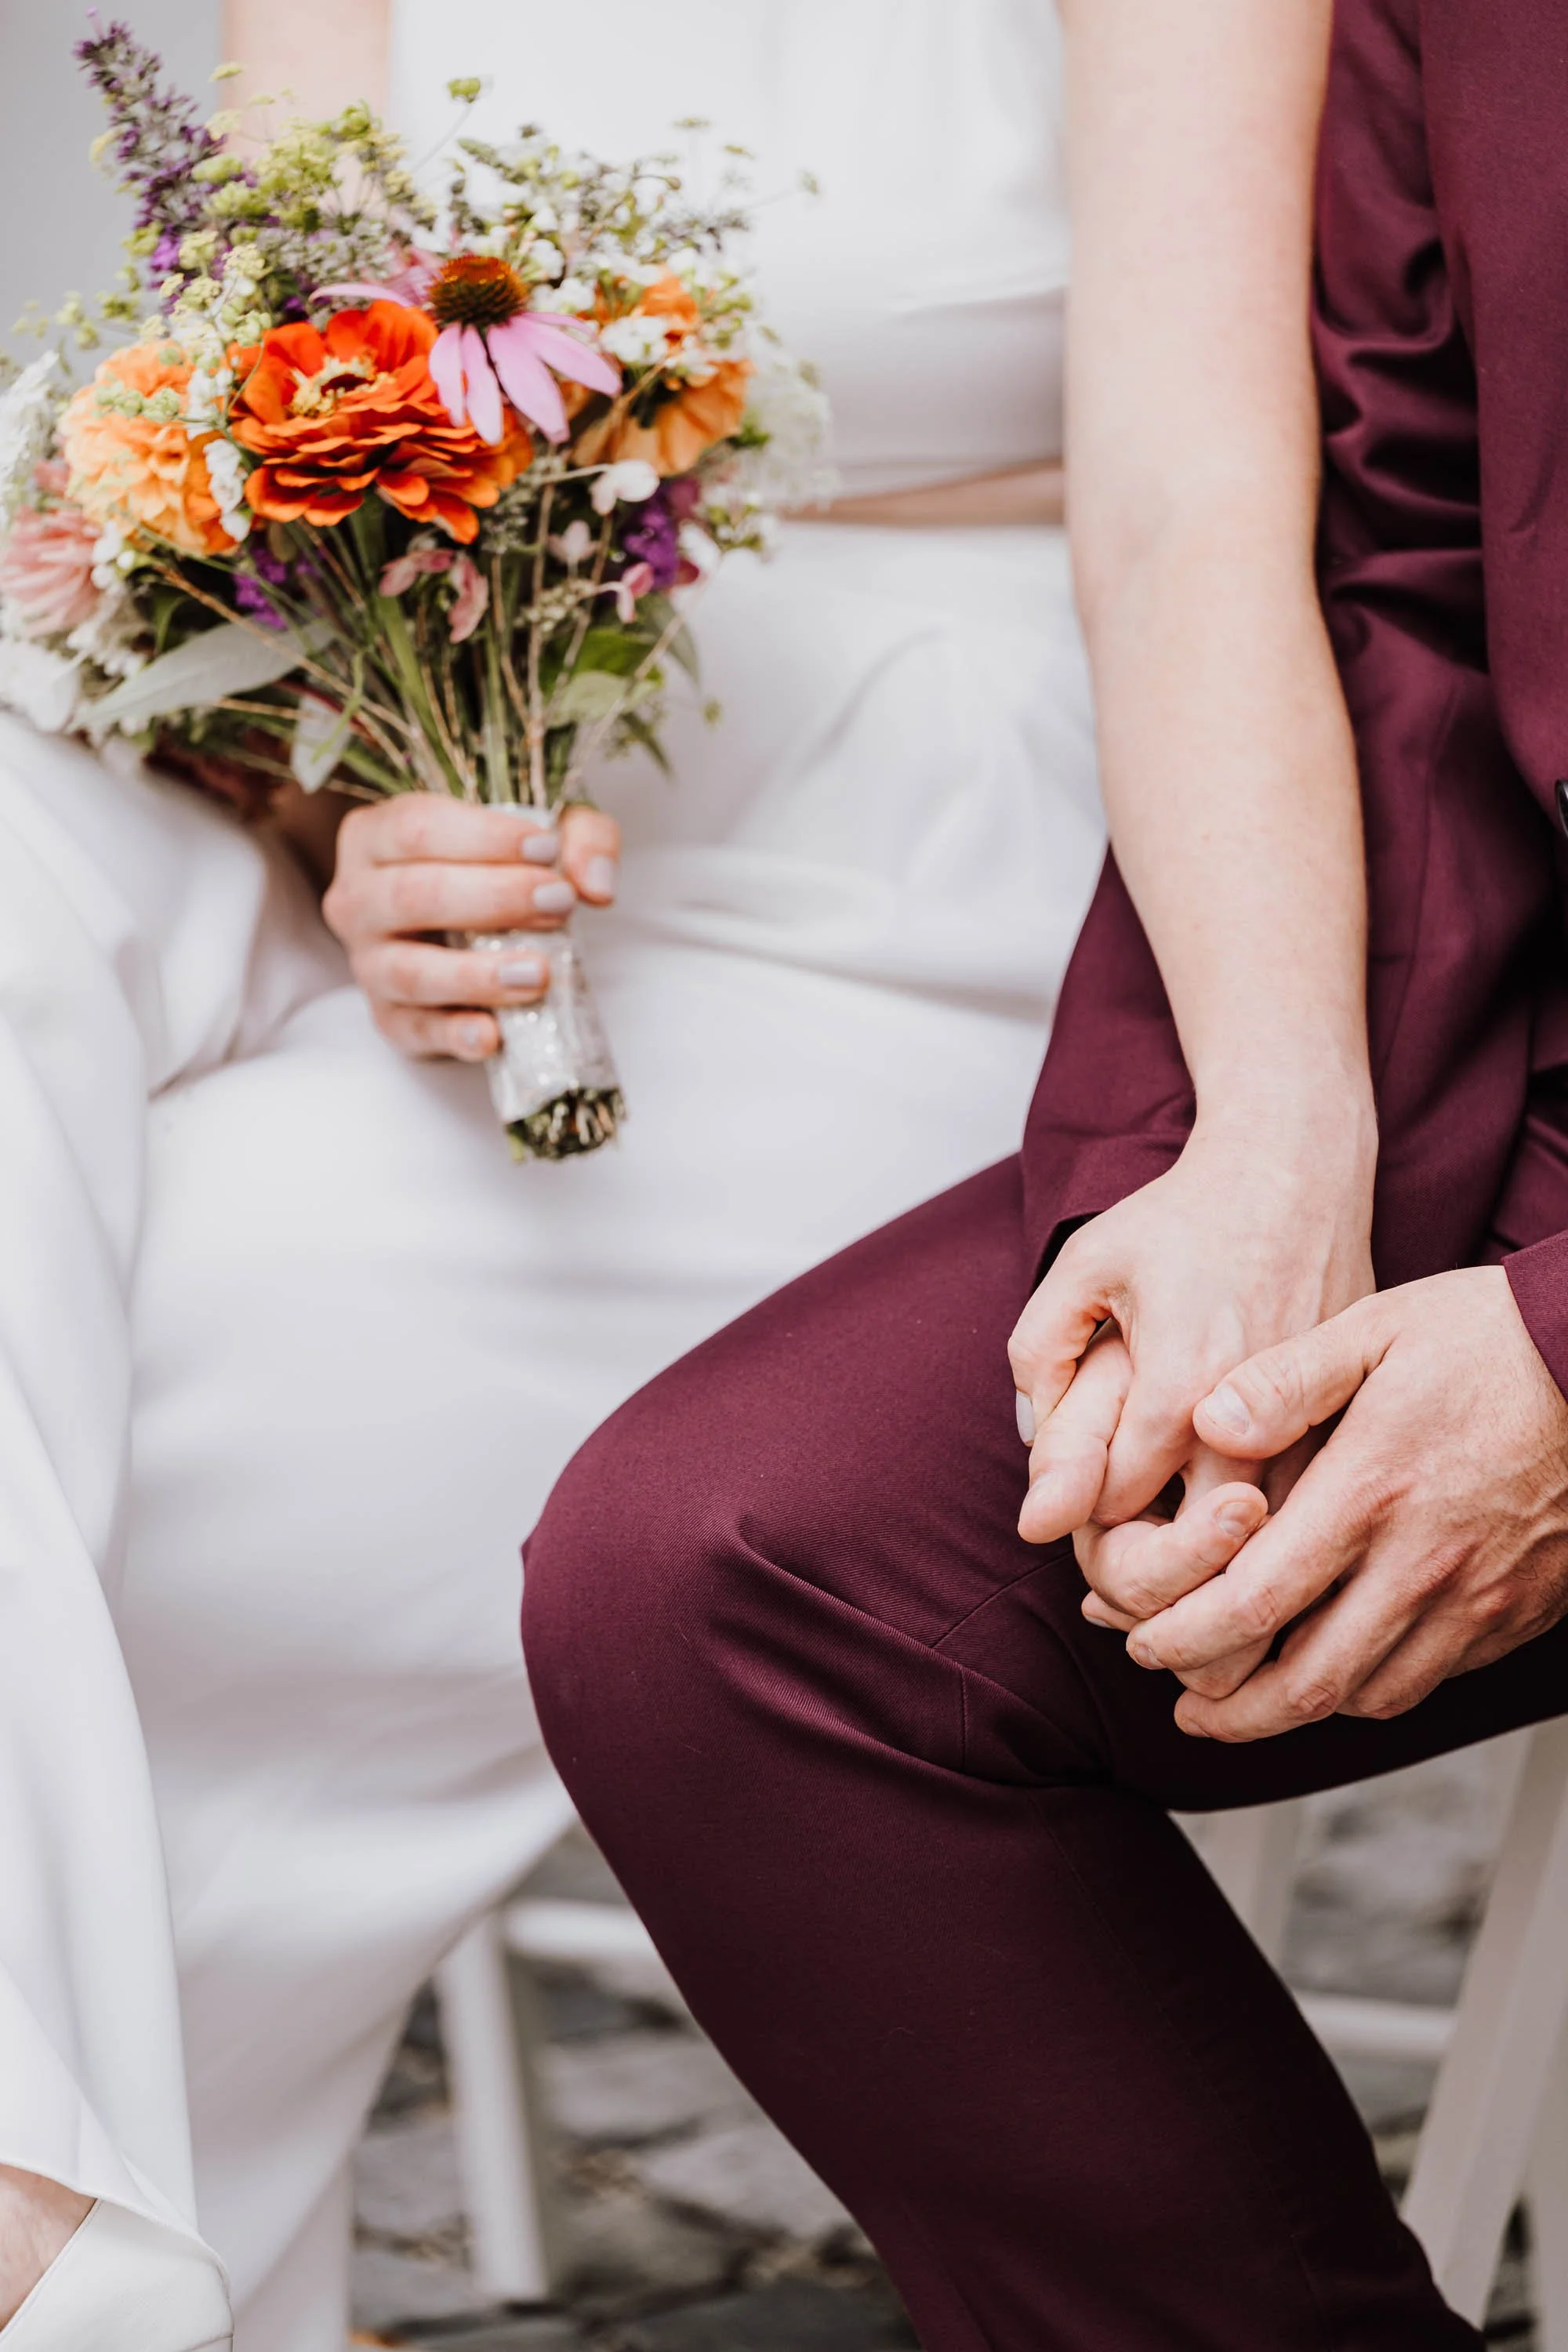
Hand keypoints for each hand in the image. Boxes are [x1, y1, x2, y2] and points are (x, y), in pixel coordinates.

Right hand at [323, 794, 620, 1060]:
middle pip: (413, 894)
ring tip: (539, 971)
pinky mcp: (389, 1017)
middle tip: (558, 904)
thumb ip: (580, 840)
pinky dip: (453, 1034)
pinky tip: (493, 1034)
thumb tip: (596, 885)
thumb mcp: (542, 837)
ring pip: (409, 970)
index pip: (417, 827)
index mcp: (376, 836)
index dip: (484, 838)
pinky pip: (414, 1028)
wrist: (470, 930)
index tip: (547, 848)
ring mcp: (368, 963)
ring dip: (476, 974)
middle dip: (493, 899)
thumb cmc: (496, 868)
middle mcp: (357, 899)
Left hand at [1009, 1103, 1375, 1555]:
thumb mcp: (1084, 1267)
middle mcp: (1259, 1424)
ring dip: (1209, 1568)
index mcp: (1185, 1385)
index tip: (1078, 1496)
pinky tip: (1229, 1514)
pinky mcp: (1351, 1433)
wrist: (1296, 1169)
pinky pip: (1304, 1526)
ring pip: (1259, 1560)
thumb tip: (1034, 1462)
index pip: (1114, 1514)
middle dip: (1146, 1570)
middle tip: (1119, 1538)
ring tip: (1170, 1534)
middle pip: (1192, 1561)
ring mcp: (1318, 1435)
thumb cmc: (1183, 1217)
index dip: (1083, 1522)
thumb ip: (1039, 1360)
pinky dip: (1265, 1541)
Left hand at [1122, 1267, 1567, 1739]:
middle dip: (1230, 1711)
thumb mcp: (1376, 1328)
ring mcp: (1477, 1597)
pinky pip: (1431, 1679)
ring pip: (1371, 1695)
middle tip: (1185, 1706)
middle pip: (1309, 1682)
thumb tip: (1206, 1420)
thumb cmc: (1491, 1336)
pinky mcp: (1518, 1612)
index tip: (1144, 1642)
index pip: (1255, 1603)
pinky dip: (1371, 1689)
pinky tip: (1337, 1666)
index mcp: (1370, 1491)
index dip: (1186, 1640)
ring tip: (1246, 1701)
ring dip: (1299, 1712)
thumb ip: (1285, 1379)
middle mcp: (1422, 1561)